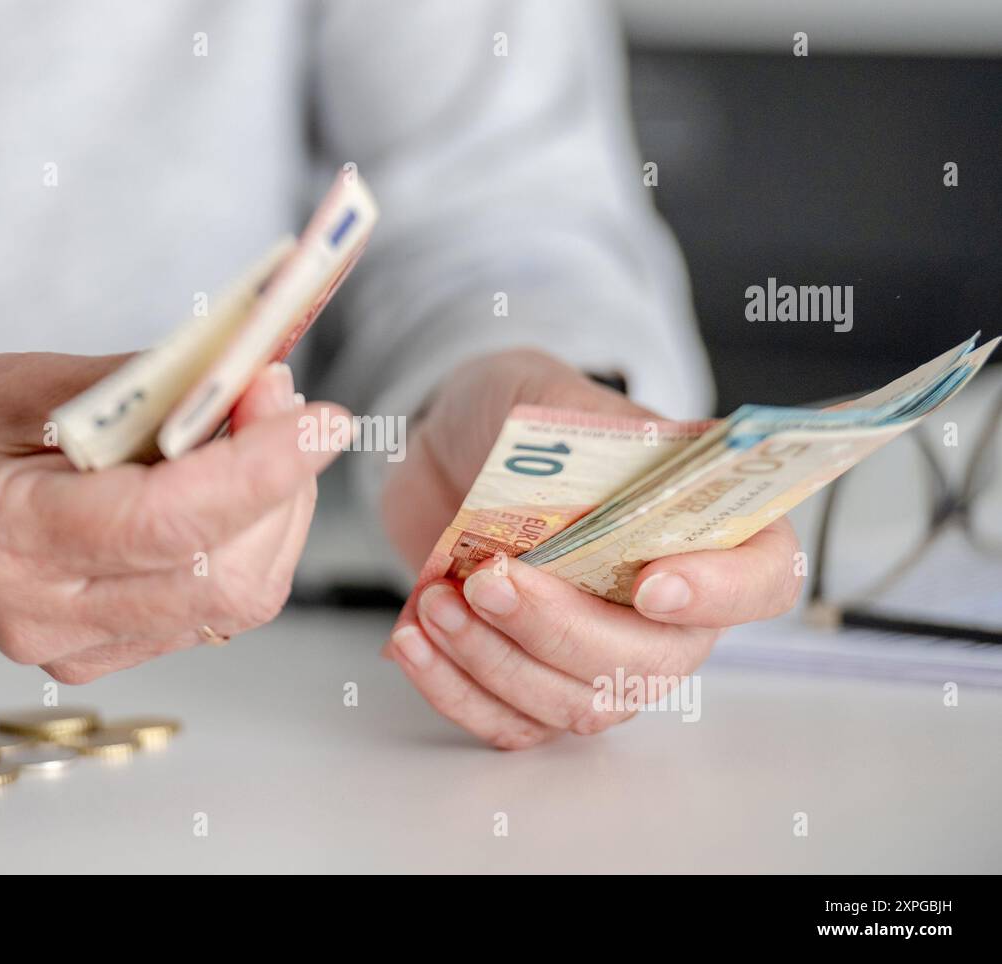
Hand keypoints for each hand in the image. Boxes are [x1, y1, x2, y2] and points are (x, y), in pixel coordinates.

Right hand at [0, 354, 342, 681]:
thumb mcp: (30, 381)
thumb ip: (148, 387)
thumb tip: (258, 380)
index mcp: (5, 533)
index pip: (166, 523)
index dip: (259, 470)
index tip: (322, 419)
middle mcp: (42, 614)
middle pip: (220, 577)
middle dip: (282, 486)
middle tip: (287, 402)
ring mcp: (75, 649)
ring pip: (233, 601)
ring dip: (277, 513)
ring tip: (265, 434)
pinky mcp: (105, 655)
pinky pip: (214, 610)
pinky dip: (250, 543)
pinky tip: (237, 488)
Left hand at [381, 349, 800, 748]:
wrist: (447, 451)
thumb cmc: (515, 421)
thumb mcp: (548, 397)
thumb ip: (580, 434)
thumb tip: (599, 466)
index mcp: (705, 527)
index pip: (761, 578)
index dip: (720, 594)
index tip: (650, 585)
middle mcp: (670, 609)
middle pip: (649, 664)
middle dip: (559, 630)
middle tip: (490, 581)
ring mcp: (602, 655)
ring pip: (575, 703)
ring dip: (495, 661)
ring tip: (436, 602)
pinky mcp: (531, 680)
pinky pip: (511, 723)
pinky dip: (456, 691)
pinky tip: (413, 642)